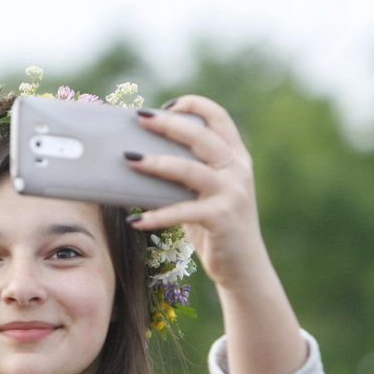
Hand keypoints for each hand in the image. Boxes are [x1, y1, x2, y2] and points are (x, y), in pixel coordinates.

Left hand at [127, 95, 306, 373]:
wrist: (244, 268)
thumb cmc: (216, 228)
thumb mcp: (205, 195)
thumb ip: (187, 175)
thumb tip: (141, 158)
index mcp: (236, 158)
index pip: (219, 118)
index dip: (194, 105)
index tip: (168, 105)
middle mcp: (237, 170)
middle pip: (201, 136)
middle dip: (168, 124)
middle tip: (139, 118)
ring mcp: (232, 193)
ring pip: (189, 170)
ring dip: (156, 164)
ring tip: (129, 160)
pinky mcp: (222, 218)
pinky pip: (183, 212)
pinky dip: (157, 215)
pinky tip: (136, 220)